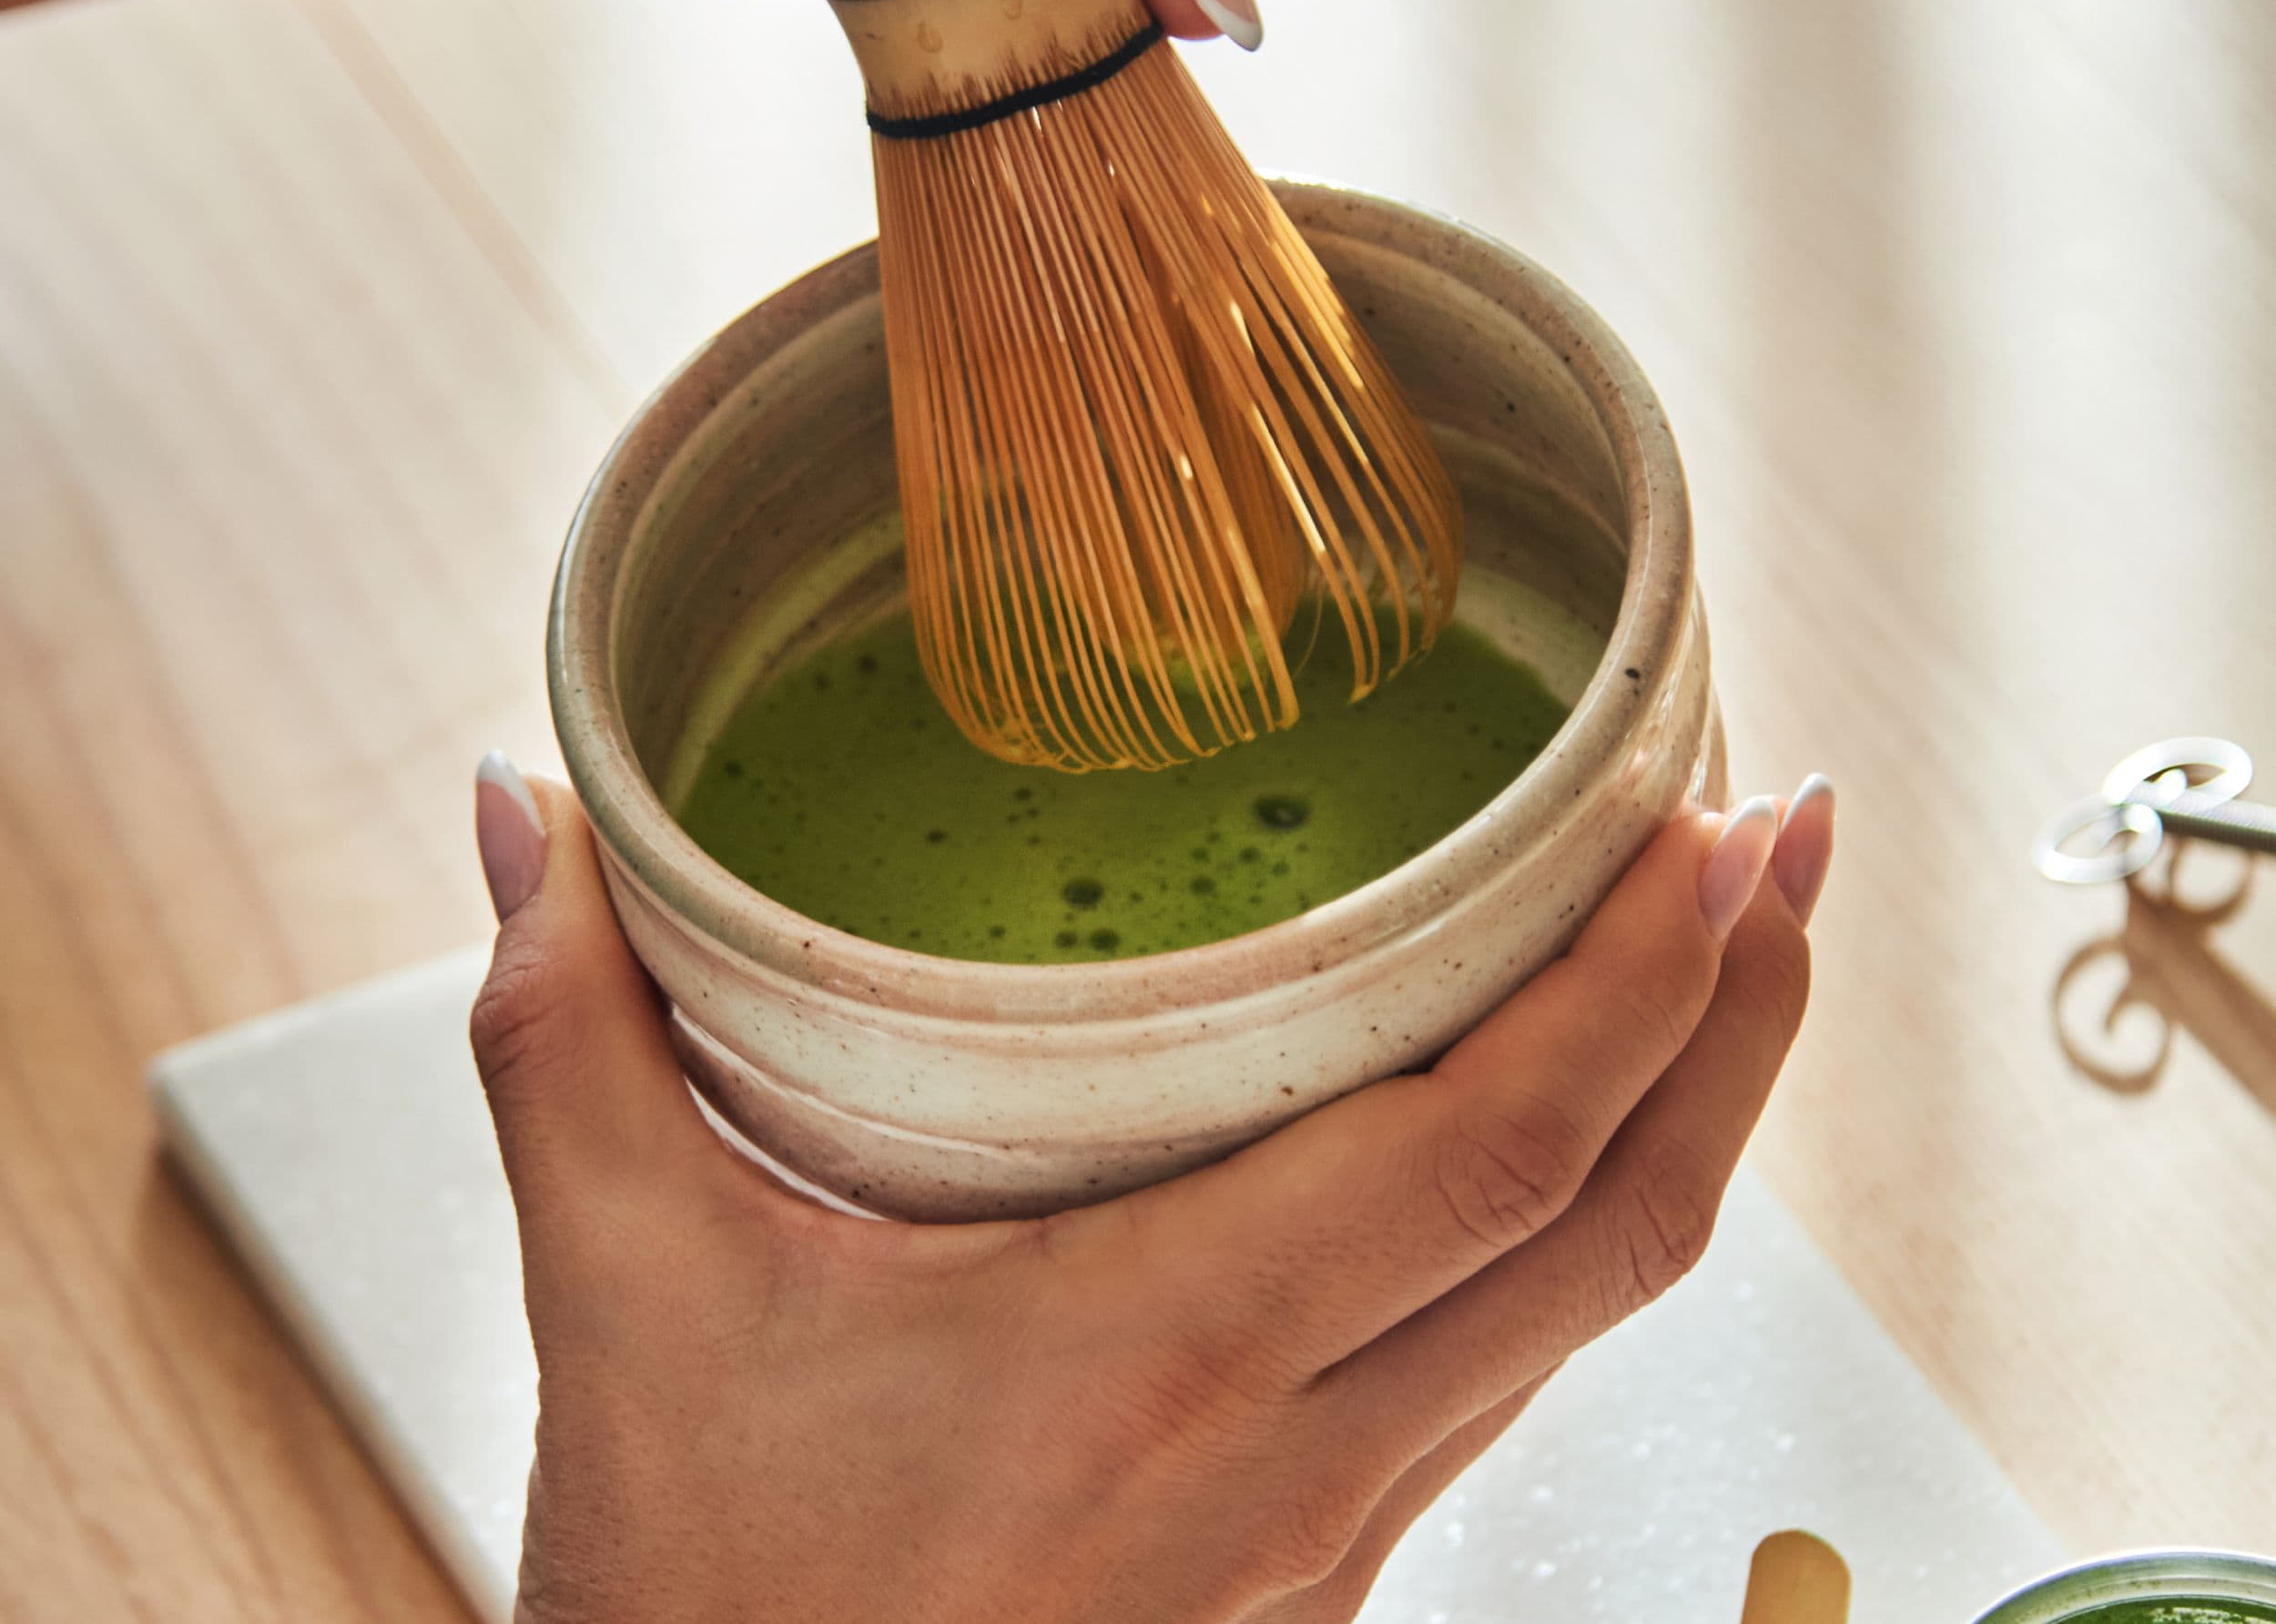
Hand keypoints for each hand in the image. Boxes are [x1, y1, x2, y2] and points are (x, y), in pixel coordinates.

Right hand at [469, 761, 1833, 1622]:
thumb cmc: (703, 1620)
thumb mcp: (619, 1316)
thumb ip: (569, 1044)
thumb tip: (525, 818)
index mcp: (1157, 1363)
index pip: (1482, 1162)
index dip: (1635, 988)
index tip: (1716, 823)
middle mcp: (1299, 1456)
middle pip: (1615, 1229)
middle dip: (1740, 1014)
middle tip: (1793, 825)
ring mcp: (1340, 1530)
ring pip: (1592, 1305)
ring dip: (1682, 1109)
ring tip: (1722, 934)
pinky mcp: (1331, 1565)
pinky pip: (1512, 1364)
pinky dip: (1578, 1210)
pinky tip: (1554, 1115)